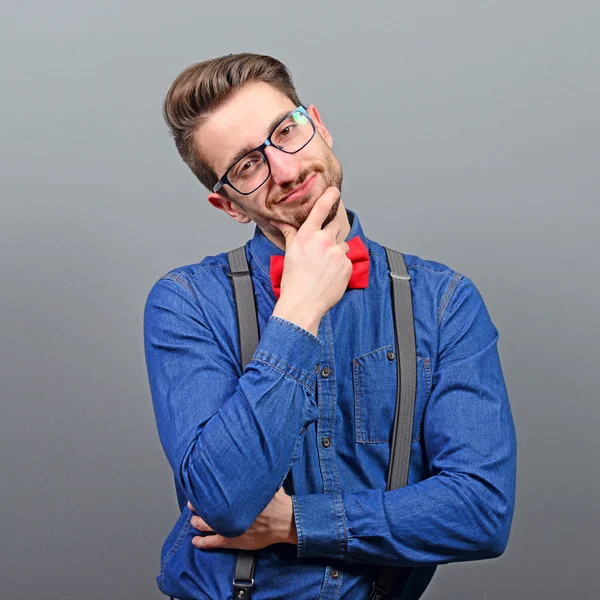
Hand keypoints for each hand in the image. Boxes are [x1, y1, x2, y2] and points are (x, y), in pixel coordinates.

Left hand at [189, 488, 297, 550]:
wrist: (283, 521)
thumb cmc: (276, 503)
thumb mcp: (266, 484)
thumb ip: (257, 478)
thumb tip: (256, 463)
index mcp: (235, 498)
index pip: (214, 494)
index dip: (204, 492)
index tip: (198, 489)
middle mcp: (228, 512)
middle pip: (206, 508)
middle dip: (197, 506)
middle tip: (192, 504)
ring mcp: (228, 528)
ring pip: (205, 525)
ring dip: (196, 522)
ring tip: (192, 520)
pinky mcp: (231, 541)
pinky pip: (211, 542)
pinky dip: (201, 542)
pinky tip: (195, 541)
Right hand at [270, 187, 351, 333]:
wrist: (303, 303)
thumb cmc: (293, 280)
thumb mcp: (290, 253)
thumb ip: (290, 233)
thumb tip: (278, 221)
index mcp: (308, 235)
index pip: (321, 208)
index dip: (330, 196)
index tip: (335, 190)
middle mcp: (324, 241)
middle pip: (335, 225)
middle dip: (330, 232)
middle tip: (322, 246)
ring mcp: (338, 253)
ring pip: (342, 244)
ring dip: (336, 250)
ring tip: (324, 265)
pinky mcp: (347, 265)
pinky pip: (347, 259)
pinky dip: (341, 265)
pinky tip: (330, 275)